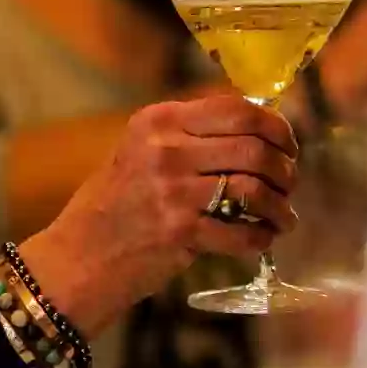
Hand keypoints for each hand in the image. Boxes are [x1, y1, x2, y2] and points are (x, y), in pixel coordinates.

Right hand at [20, 95, 300, 334]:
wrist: (77, 258)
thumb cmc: (115, 205)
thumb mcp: (142, 151)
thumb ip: (191, 137)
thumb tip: (258, 133)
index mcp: (159, 120)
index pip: (236, 108)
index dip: (274, 126)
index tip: (287, 144)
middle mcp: (166, 149)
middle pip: (254, 148)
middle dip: (285, 168)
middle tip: (289, 184)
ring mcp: (173, 191)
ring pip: (255, 189)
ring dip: (280, 206)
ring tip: (284, 217)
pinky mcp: (180, 232)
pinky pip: (243, 232)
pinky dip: (262, 238)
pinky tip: (264, 239)